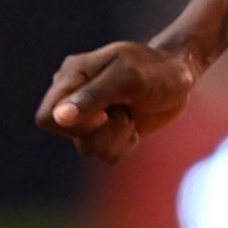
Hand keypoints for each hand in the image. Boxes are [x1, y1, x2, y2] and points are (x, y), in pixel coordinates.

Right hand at [35, 40, 199, 164]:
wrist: (180, 76)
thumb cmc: (156, 70)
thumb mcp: (129, 77)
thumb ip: (94, 95)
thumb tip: (59, 117)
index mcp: (72, 77)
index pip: (47, 117)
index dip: (73, 123)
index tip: (103, 112)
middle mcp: (75, 98)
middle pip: (68, 135)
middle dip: (102, 127)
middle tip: (123, 107)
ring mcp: (89, 118)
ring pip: (89, 149)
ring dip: (118, 133)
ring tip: (130, 111)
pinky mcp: (107, 134)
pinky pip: (108, 157)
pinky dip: (126, 144)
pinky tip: (134, 124)